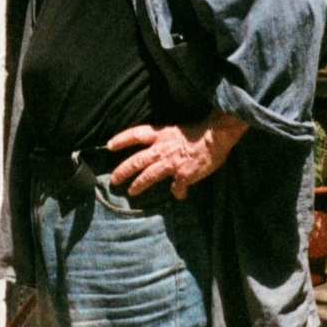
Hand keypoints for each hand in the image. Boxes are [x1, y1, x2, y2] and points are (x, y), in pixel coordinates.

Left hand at [106, 113, 249, 199]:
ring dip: (138, 184)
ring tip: (131, 191)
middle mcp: (162, 148)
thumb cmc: (200, 131)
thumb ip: (167, 141)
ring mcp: (171, 163)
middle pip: (137, 160)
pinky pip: (177, 188)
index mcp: (161, 134)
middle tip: (113, 179)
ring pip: (149, 175)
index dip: (121, 140)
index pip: (135, 134)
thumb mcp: (177, 131)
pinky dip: (178, 192)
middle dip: (123, 170)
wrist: (216, 135)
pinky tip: (180, 195)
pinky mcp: (183, 174)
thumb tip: (162, 153)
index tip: (109, 145)